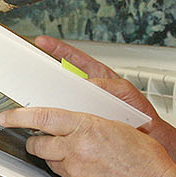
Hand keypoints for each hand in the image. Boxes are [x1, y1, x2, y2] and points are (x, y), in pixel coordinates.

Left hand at [0, 105, 175, 176]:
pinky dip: (70, 174)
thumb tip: (76, 124)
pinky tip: (89, 173)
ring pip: (51, 162)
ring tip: (80, 156)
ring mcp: (75, 174)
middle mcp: (76, 151)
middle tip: (44, 139)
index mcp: (87, 128)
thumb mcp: (120, 128)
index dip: (20, 117)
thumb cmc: (147, 161)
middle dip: (37, 141)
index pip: (44, 118)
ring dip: (57, 157)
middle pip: (38, 144)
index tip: (7, 117)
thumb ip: (93, 125)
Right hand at [32, 35, 161, 122]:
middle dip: (46, 70)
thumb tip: (92, 84)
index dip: (57, 48)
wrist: (145, 134)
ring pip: (63, 96)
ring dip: (50, 97)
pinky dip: (58, 116)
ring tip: (36, 94)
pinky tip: (50, 118)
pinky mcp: (82, 118)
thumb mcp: (126, 93)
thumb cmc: (138, 112)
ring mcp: (84, 102)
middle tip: (30, 67)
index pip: (74, 58)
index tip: (42, 41)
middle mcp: (89, 87)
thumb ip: (110, 85)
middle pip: (63, 75)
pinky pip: (67, 114)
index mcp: (98, 75)